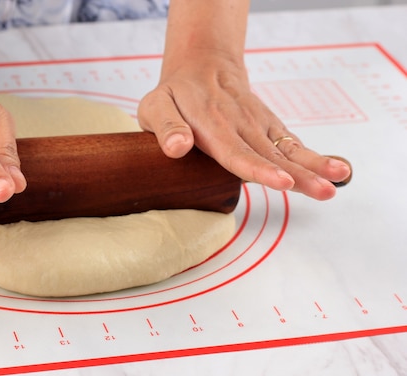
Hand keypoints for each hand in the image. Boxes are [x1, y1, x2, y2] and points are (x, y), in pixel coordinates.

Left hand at [137, 50, 350, 199]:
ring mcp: (258, 125)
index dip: (259, 170)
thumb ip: (166, 126)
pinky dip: (313, 156)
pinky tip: (335, 170)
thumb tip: (177, 147)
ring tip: (338, 179)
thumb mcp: (156, 106)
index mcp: (212, 125)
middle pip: (270, 156)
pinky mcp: (269, 126)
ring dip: (314, 166)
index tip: (281, 182)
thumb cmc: (176, 94)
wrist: (203, 65)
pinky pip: (292, 143)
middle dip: (298, 176)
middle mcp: (240, 126)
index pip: (236, 153)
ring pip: (287, 150)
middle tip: (321, 191)